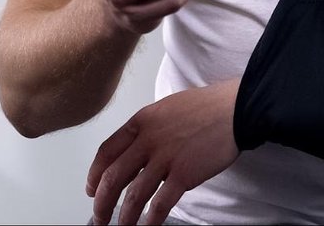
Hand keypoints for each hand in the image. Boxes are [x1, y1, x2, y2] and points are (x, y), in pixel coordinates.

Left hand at [87, 81, 241, 225]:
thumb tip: (134, 154)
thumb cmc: (203, 108)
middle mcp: (147, 140)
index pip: (106, 152)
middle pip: (113, 176)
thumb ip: (146, 131)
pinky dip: (150, 219)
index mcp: (140, 122)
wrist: (233, 109)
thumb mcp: (164, 110)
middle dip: (102, 202)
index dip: (94, 174)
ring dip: (124, 216)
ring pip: (134, 194)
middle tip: (99, 216)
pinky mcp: (184, 174)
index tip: (91, 189)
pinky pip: (160, 202)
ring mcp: (165, 157)